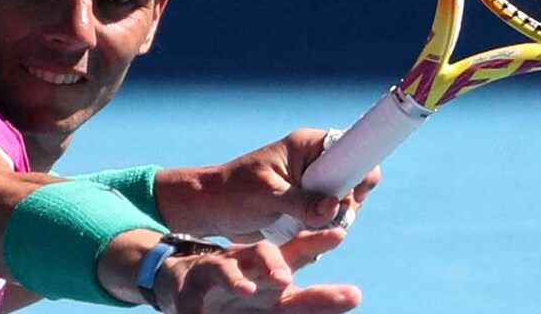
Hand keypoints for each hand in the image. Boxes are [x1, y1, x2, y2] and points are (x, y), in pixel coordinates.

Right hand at [157, 228, 360, 313]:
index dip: (317, 242)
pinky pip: (193, 296)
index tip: (339, 234)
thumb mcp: (278, 302)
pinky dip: (196, 306)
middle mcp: (249, 265)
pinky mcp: (193, 288)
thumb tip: (354, 296)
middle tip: (284, 279)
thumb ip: (310, 301)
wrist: (187, 283)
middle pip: (264, 255)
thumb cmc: (243, 293)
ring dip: (235, 280)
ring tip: (246, 292)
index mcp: (273, 271)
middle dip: (274, 265)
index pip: (298, 253)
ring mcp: (220, 273)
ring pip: (228, 268)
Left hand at [165, 129, 381, 241]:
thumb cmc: (233, 193)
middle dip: (347, 203)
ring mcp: (313, 186)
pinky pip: (330, 219)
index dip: (359, 171)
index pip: (351, 149)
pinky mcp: (308, 206)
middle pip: (354, 180)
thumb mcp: (267, 196)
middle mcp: (315, 163)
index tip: (349, 196)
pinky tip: (304, 234)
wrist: (211, 210)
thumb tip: (335, 208)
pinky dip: (323, 229)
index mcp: (308, 146)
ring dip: (334, 220)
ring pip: (345, 203)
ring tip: (307, 227)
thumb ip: (301, 202)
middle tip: (325, 218)